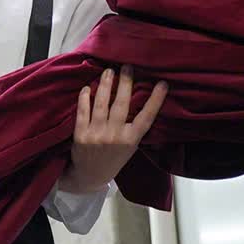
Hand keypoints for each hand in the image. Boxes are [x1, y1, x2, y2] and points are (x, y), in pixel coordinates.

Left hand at [57, 64, 169, 194]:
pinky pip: (83, 111)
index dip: (155, 100)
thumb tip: (140, 101)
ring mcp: (96, 135)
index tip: (162, 83)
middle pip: (121, 104)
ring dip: (106, 85)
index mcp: (130, 140)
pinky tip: (88, 87)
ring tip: (109, 71)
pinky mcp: (81, 135)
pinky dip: (85, 97)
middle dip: (125, 83)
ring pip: (101, 104)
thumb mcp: (130, 148)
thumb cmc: (112, 160)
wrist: (89, 177)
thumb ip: (133, 129)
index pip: (146, 117)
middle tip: (127, 66)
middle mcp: (114, 137)